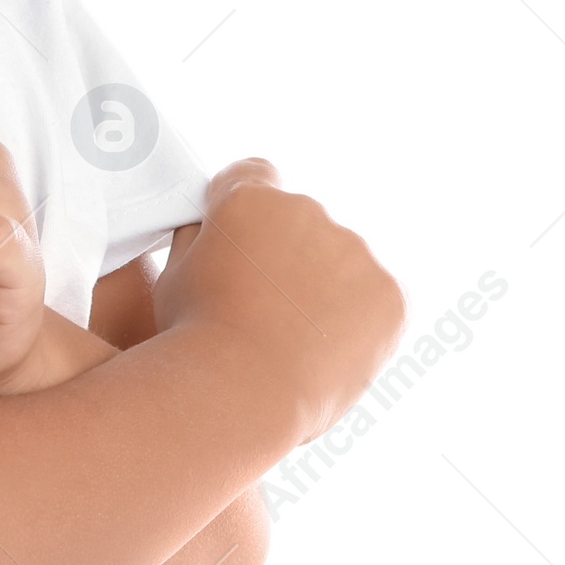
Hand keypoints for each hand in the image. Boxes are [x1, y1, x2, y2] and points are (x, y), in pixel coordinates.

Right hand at [152, 158, 406, 442]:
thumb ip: (200, 237)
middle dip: (288, 254)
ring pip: (342, 261)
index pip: (256, 174)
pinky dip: (359, 320)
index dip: (249, 206)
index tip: (248, 236)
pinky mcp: (389, 292)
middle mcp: (306, 211)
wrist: (243, 390)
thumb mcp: (174, 273)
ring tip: (294, 337)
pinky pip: (376, 297)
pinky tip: (325, 348)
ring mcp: (353, 250)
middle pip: (301, 222)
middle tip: (268, 307)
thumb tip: (213, 228)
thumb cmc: (199, 338)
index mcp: (250, 199)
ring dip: (326, 287)